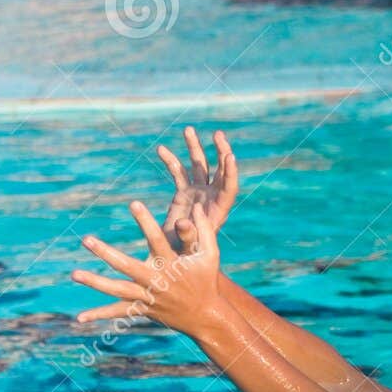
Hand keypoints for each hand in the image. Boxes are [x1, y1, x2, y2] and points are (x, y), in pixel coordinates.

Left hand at [72, 200, 222, 335]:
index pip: (157, 240)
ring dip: (95, 282)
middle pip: (127, 266)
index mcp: (172, 264)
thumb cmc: (206, 280)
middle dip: (106, 253)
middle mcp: (157, 281)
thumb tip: (197, 205)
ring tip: (74, 274)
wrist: (205, 316)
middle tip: (87, 239)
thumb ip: (204, 229)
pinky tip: (79, 318)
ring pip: (117, 290)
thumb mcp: (211, 254)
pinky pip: (118, 312)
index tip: (133, 203)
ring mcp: (148, 297)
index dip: (145, 221)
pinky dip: (99, 315)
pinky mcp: (142, 309)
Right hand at [156, 127, 236, 249]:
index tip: (230, 155)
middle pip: (220, 171)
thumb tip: (184, 222)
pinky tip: (161, 150)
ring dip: (195, 148)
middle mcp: (211, 198)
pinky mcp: (184, 194)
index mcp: (218, 211)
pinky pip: (179, 173)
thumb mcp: (187, 248)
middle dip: (220, 152)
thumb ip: (188, 236)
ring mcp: (198, 194)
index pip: (229, 187)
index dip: (231, 172)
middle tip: (218, 135)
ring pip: (199, 166)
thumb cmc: (186, 259)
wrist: (178, 261)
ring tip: (188, 130)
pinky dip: (172, 161)